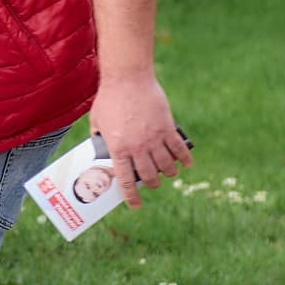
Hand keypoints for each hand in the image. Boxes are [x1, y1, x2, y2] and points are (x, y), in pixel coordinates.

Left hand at [87, 75, 192, 208]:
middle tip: (152, 185)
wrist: (128, 79)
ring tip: (169, 175)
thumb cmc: (109, 99)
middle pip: (149, 176)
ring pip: (166, 166)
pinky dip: (185, 159)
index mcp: (117, 148)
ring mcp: (154, 138)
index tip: (135, 206)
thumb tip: (99, 145)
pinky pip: (179, 149)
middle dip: (151, 185)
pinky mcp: (167, 128)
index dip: (131, 196)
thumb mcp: (97, 121)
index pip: (125, 180)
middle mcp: (137, 147)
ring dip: (169, 174)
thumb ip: (98, 136)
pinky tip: (187, 165)